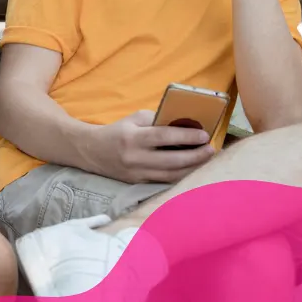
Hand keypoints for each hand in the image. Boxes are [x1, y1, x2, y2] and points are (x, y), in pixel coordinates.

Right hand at [86, 111, 215, 183]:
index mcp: (132, 138)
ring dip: (192, 168)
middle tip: (211, 149)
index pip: (163, 137)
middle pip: (172, 160)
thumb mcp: (134, 119)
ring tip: (206, 159)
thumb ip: (157, 121)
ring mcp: (136, 173)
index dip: (186, 136)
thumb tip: (183, 124)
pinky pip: (165, 181)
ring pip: (171, 175)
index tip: (204, 135)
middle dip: (196, 156)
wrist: (91, 151)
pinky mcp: (138, 183)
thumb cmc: (117, 131)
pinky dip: (181, 175)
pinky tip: (192, 168)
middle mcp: (134, 158)